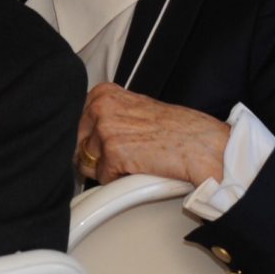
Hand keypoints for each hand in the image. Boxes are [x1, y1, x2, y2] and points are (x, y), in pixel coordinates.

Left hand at [76, 82, 229, 185]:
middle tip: (123, 156)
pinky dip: (119, 180)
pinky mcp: (112, 153)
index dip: (87, 139)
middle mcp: (100, 106)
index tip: (105, 144)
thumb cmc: (175, 129)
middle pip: (76, 144)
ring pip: (86, 164)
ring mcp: (105, 129)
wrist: (201, 145)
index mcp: (103, 93)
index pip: (74, 123)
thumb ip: (107, 116)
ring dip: (107, 169)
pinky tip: (139, 168)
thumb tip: (79, 138)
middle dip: (93, 156)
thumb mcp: (135, 109)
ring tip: (135, 160)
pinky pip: (102, 178)